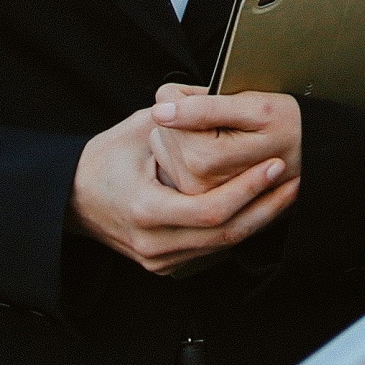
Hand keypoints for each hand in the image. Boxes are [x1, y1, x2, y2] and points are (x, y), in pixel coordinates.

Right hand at [69, 88, 298, 276]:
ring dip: (258, 220)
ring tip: (285, 192)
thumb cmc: (105, 158)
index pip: (213, 210)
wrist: (71, 197)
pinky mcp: (164, 266)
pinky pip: (209, 252)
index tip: (275, 165)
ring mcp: (159, 261)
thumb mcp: (140, 130)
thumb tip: (224, 98)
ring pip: (222, 247)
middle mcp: (154, 245)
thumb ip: (182, 117)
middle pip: (226, 234)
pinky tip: (258, 208)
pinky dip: (236, 230)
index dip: (250, 189)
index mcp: (147, 210)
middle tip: (293, 180)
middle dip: (266, 206)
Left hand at [149, 85, 300, 201]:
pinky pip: (171, 158)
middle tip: (226, 121)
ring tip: (224, 137)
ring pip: (164, 142)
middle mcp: (192, 183)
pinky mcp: (192, 195)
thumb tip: (160, 110)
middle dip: (186, 116)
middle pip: (162, 127)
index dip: (188, 93)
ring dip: (186, 133)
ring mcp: (192, 192)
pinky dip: (186, 148)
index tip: (216, 100)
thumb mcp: (254, 108)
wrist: (312, 159)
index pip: (165, 105)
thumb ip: (204, 108)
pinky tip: (215, 152)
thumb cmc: (288, 127)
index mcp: (202, 159)